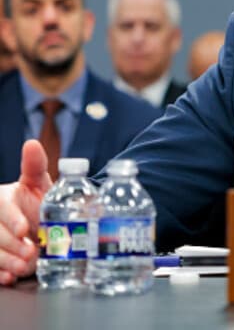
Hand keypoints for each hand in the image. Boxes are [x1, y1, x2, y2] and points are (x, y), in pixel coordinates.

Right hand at [0, 140, 53, 284]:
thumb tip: (31, 144)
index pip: (0, 207)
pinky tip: (9, 277)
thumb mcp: (38, 184)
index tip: (25, 229)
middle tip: (30, 252)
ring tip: (23, 267)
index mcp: (0, 199)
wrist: (40, 227)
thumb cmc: (38, 202)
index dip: (11, 219)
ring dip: (5, 261)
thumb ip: (34, 166)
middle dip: (12, 245)